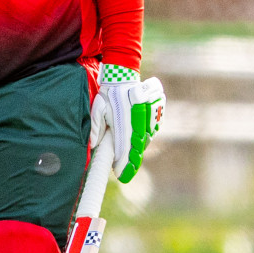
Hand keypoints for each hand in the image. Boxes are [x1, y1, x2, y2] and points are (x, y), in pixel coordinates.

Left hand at [91, 65, 163, 183]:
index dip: (125, 165)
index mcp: (125, 122)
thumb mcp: (98, 109)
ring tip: (129, 158)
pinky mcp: (158, 114)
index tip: (121, 175)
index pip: (126, 149)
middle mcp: (141, 122)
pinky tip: (137, 141)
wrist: (125, 77)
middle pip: (138, 148)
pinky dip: (144, 138)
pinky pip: (151, 131)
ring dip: (138, 149)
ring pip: (145, 140)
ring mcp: (151, 118)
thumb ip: (96, 127)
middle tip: (124, 174)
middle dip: (131, 162)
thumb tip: (94, 145)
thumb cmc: (109, 94)